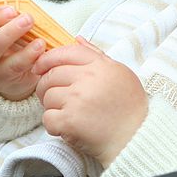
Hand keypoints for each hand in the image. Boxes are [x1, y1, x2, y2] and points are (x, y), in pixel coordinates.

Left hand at [33, 37, 147, 166]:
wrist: (136, 138)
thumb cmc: (130, 107)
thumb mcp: (120, 73)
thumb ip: (97, 55)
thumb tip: (77, 39)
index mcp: (100, 66)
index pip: (66, 53)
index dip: (48, 58)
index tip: (40, 67)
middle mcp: (88, 79)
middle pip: (51, 75)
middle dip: (46, 86)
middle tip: (54, 97)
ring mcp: (78, 99)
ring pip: (47, 96)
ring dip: (52, 107)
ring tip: (67, 114)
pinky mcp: (70, 120)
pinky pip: (47, 118)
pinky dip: (53, 125)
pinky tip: (67, 127)